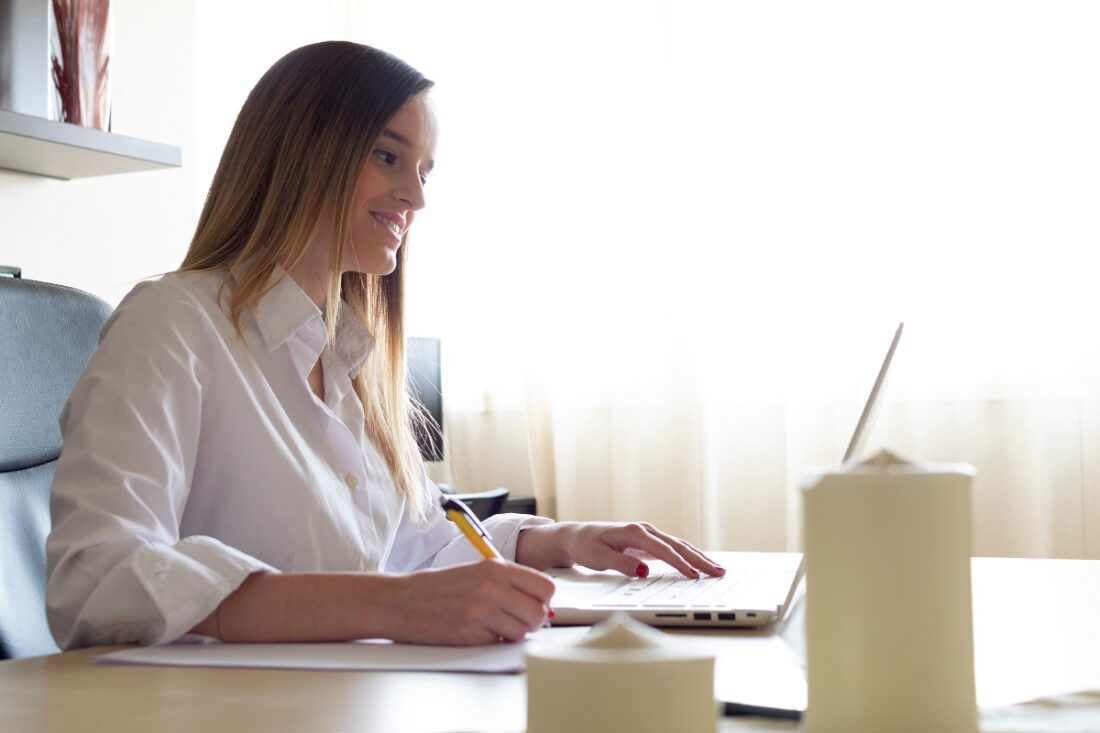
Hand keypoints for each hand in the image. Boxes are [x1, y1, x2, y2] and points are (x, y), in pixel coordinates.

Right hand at [384, 560, 554, 644]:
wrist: (400, 601)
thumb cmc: (437, 588)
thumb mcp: (476, 573)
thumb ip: (509, 584)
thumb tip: (542, 603)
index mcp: (495, 568)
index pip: (545, 587)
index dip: (542, 599)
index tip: (533, 604)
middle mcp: (491, 588)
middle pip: (538, 612)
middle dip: (532, 621)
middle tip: (517, 620)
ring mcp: (480, 612)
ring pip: (523, 632)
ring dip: (514, 634)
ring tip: (496, 627)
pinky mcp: (469, 635)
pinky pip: (500, 644)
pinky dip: (495, 643)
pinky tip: (480, 633)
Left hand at [516, 521, 725, 578]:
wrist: (576, 536)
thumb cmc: (585, 546)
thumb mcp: (598, 558)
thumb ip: (622, 564)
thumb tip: (644, 570)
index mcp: (634, 532)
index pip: (663, 550)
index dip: (680, 564)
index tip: (694, 576)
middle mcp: (645, 531)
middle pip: (678, 545)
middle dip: (699, 559)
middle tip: (719, 572)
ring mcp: (648, 535)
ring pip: (679, 546)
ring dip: (698, 557)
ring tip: (717, 569)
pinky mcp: (648, 543)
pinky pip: (673, 549)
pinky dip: (689, 556)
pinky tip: (700, 564)